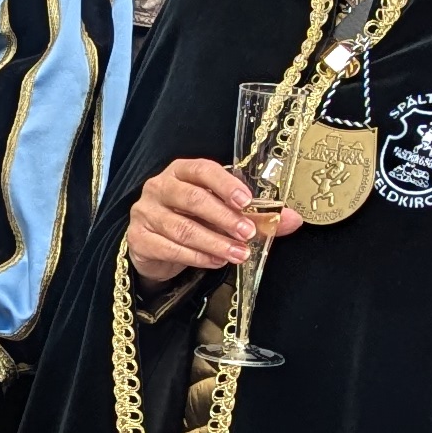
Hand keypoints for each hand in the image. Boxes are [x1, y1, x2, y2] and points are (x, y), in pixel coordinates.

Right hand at [125, 158, 297, 286]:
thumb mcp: (222, 213)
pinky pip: (169, 248)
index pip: (202, 170)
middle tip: (247, 233)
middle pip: (192, 199)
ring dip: (214, 242)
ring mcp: (145, 212)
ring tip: (238, 254)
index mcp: (181, 171)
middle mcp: (159, 187)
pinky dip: (196, 257)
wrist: (155, 245)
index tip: (246, 201)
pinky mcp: (138, 238)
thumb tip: (293, 220)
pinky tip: (216, 262)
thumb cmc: (192, 220)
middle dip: (224, 217)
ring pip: (182, 228)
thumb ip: (256, 215)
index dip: (225, 184)